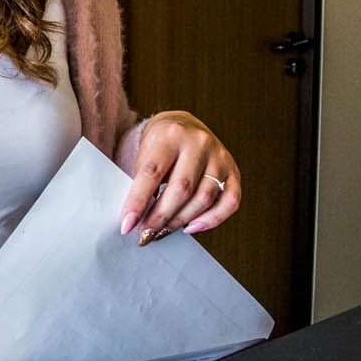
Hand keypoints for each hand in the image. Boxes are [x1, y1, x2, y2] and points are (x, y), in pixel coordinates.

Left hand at [120, 111, 239, 243]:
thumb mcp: (145, 152)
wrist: (185, 125)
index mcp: (171, 134)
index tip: (126, 225)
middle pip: (181, 189)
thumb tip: (136, 219)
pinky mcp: (233, 171)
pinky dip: (212, 220)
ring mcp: (220, 157)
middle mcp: (199, 143)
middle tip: (146, 234)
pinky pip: (230, 202)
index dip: (138, 202)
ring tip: (163, 230)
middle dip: (160, 217)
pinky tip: (191, 226)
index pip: (152, 173)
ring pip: (203, 199)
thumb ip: (142, 182)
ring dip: (181, 221)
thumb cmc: (160, 143)